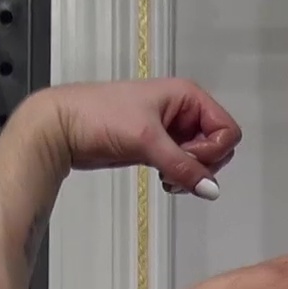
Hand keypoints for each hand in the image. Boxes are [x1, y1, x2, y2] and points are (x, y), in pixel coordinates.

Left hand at [34, 78, 241, 199]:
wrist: (60, 126)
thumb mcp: (147, 140)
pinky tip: (162, 179)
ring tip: (166, 178)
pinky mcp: (159, 147)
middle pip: (218, 146)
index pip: (227, 130)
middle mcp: (184, 111)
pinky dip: (179, 176)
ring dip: (190, 174)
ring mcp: (172, 130)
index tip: (185, 155)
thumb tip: (212, 191)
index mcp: (188, 96)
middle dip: (202, 164)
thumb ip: (183, 166)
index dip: (213, 150)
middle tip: (173, 169)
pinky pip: (185, 166)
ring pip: (202, 159)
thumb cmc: (101, 118)